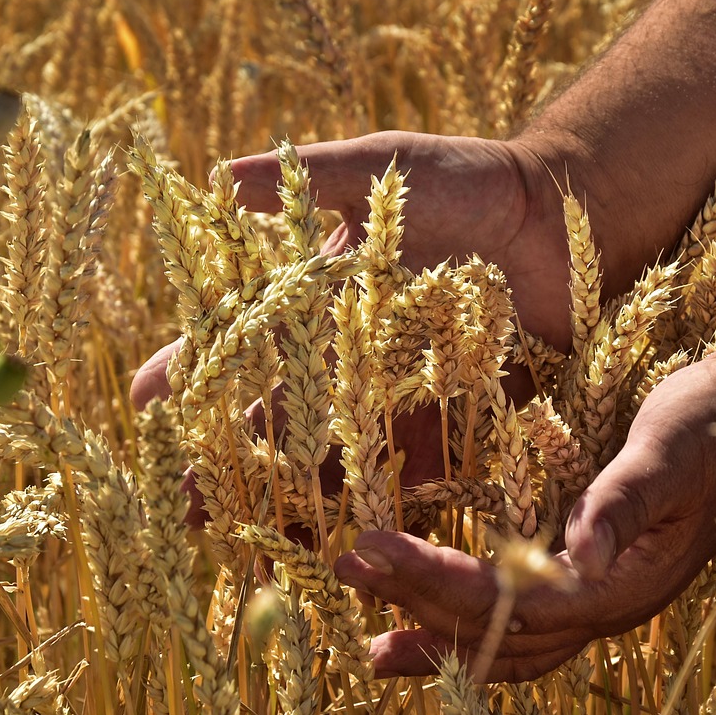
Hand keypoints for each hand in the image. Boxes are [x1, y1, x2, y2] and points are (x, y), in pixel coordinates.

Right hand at [129, 129, 588, 521]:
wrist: (569, 213)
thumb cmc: (473, 180)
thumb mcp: (389, 170)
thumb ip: (317, 175)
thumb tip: (224, 174)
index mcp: (326, 297)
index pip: (247, 338)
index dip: (196, 370)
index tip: (146, 405)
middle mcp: (356, 355)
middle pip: (282, 414)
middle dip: (233, 459)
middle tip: (183, 507)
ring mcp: (406, 392)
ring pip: (339, 454)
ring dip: (297, 498)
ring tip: (252, 543)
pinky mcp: (462, 417)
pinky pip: (419, 468)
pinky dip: (386, 504)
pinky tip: (354, 544)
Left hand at [334, 326, 715, 681]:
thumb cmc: (713, 424)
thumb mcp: (667, 449)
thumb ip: (623, 502)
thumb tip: (577, 556)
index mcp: (623, 584)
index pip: (508, 600)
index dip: (433, 581)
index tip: (367, 550)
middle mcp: (610, 606)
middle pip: (500, 633)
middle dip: (417, 606)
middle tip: (346, 568)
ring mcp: (606, 598)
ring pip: (513, 647)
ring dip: (442, 642)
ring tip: (377, 649)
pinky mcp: (598, 576)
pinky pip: (529, 627)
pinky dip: (478, 632)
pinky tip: (439, 624)